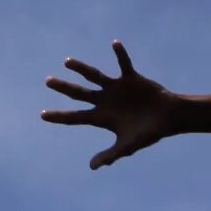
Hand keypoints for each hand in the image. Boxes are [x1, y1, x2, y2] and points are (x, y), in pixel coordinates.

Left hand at [42, 42, 172, 168]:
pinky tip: (115, 44)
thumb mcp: (128, 146)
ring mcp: (116, 89)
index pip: (75, 117)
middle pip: (79, 94)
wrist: (168, 118)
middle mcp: (105, 101)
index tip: (42, 115)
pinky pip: (124, 63)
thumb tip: (92, 167)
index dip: (59, 116)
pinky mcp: (130, 78)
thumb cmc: (148, 133)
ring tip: (66, 62)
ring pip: (94, 75)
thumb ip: (110, 155)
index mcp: (101, 118)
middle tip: (47, 81)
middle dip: (64, 87)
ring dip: (81, 68)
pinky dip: (120, 54)